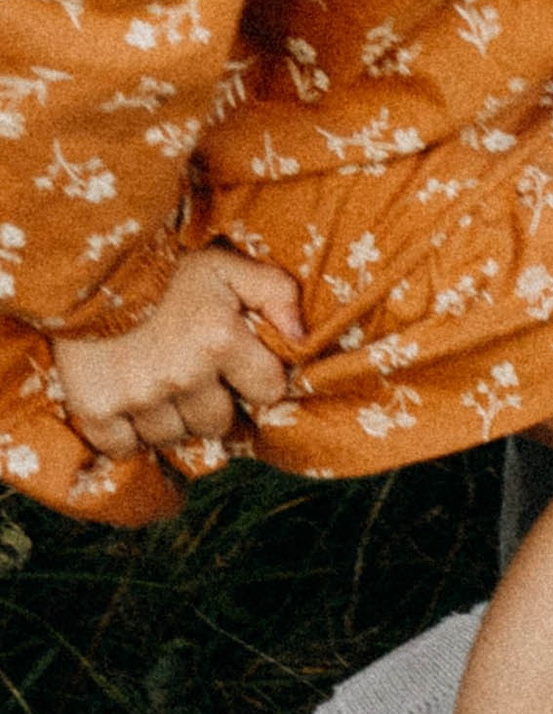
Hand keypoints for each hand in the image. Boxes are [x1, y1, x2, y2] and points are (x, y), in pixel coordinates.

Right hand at [54, 250, 307, 458]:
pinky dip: (130, 434)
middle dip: (215, 403)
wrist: (89, 267)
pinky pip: (126, 448)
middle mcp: (183, 375)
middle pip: (219, 422)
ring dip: (174, 419)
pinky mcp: (97, 410)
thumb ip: (275, 293)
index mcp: (221, 339)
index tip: (245, 369)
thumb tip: (302, 337)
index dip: (259, 380)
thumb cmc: (167, 267)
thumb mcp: (228, 266)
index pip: (267, 391)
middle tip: (199, 377)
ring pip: (174, 437)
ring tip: (163, 384)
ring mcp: (139, 397)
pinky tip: (133, 404)